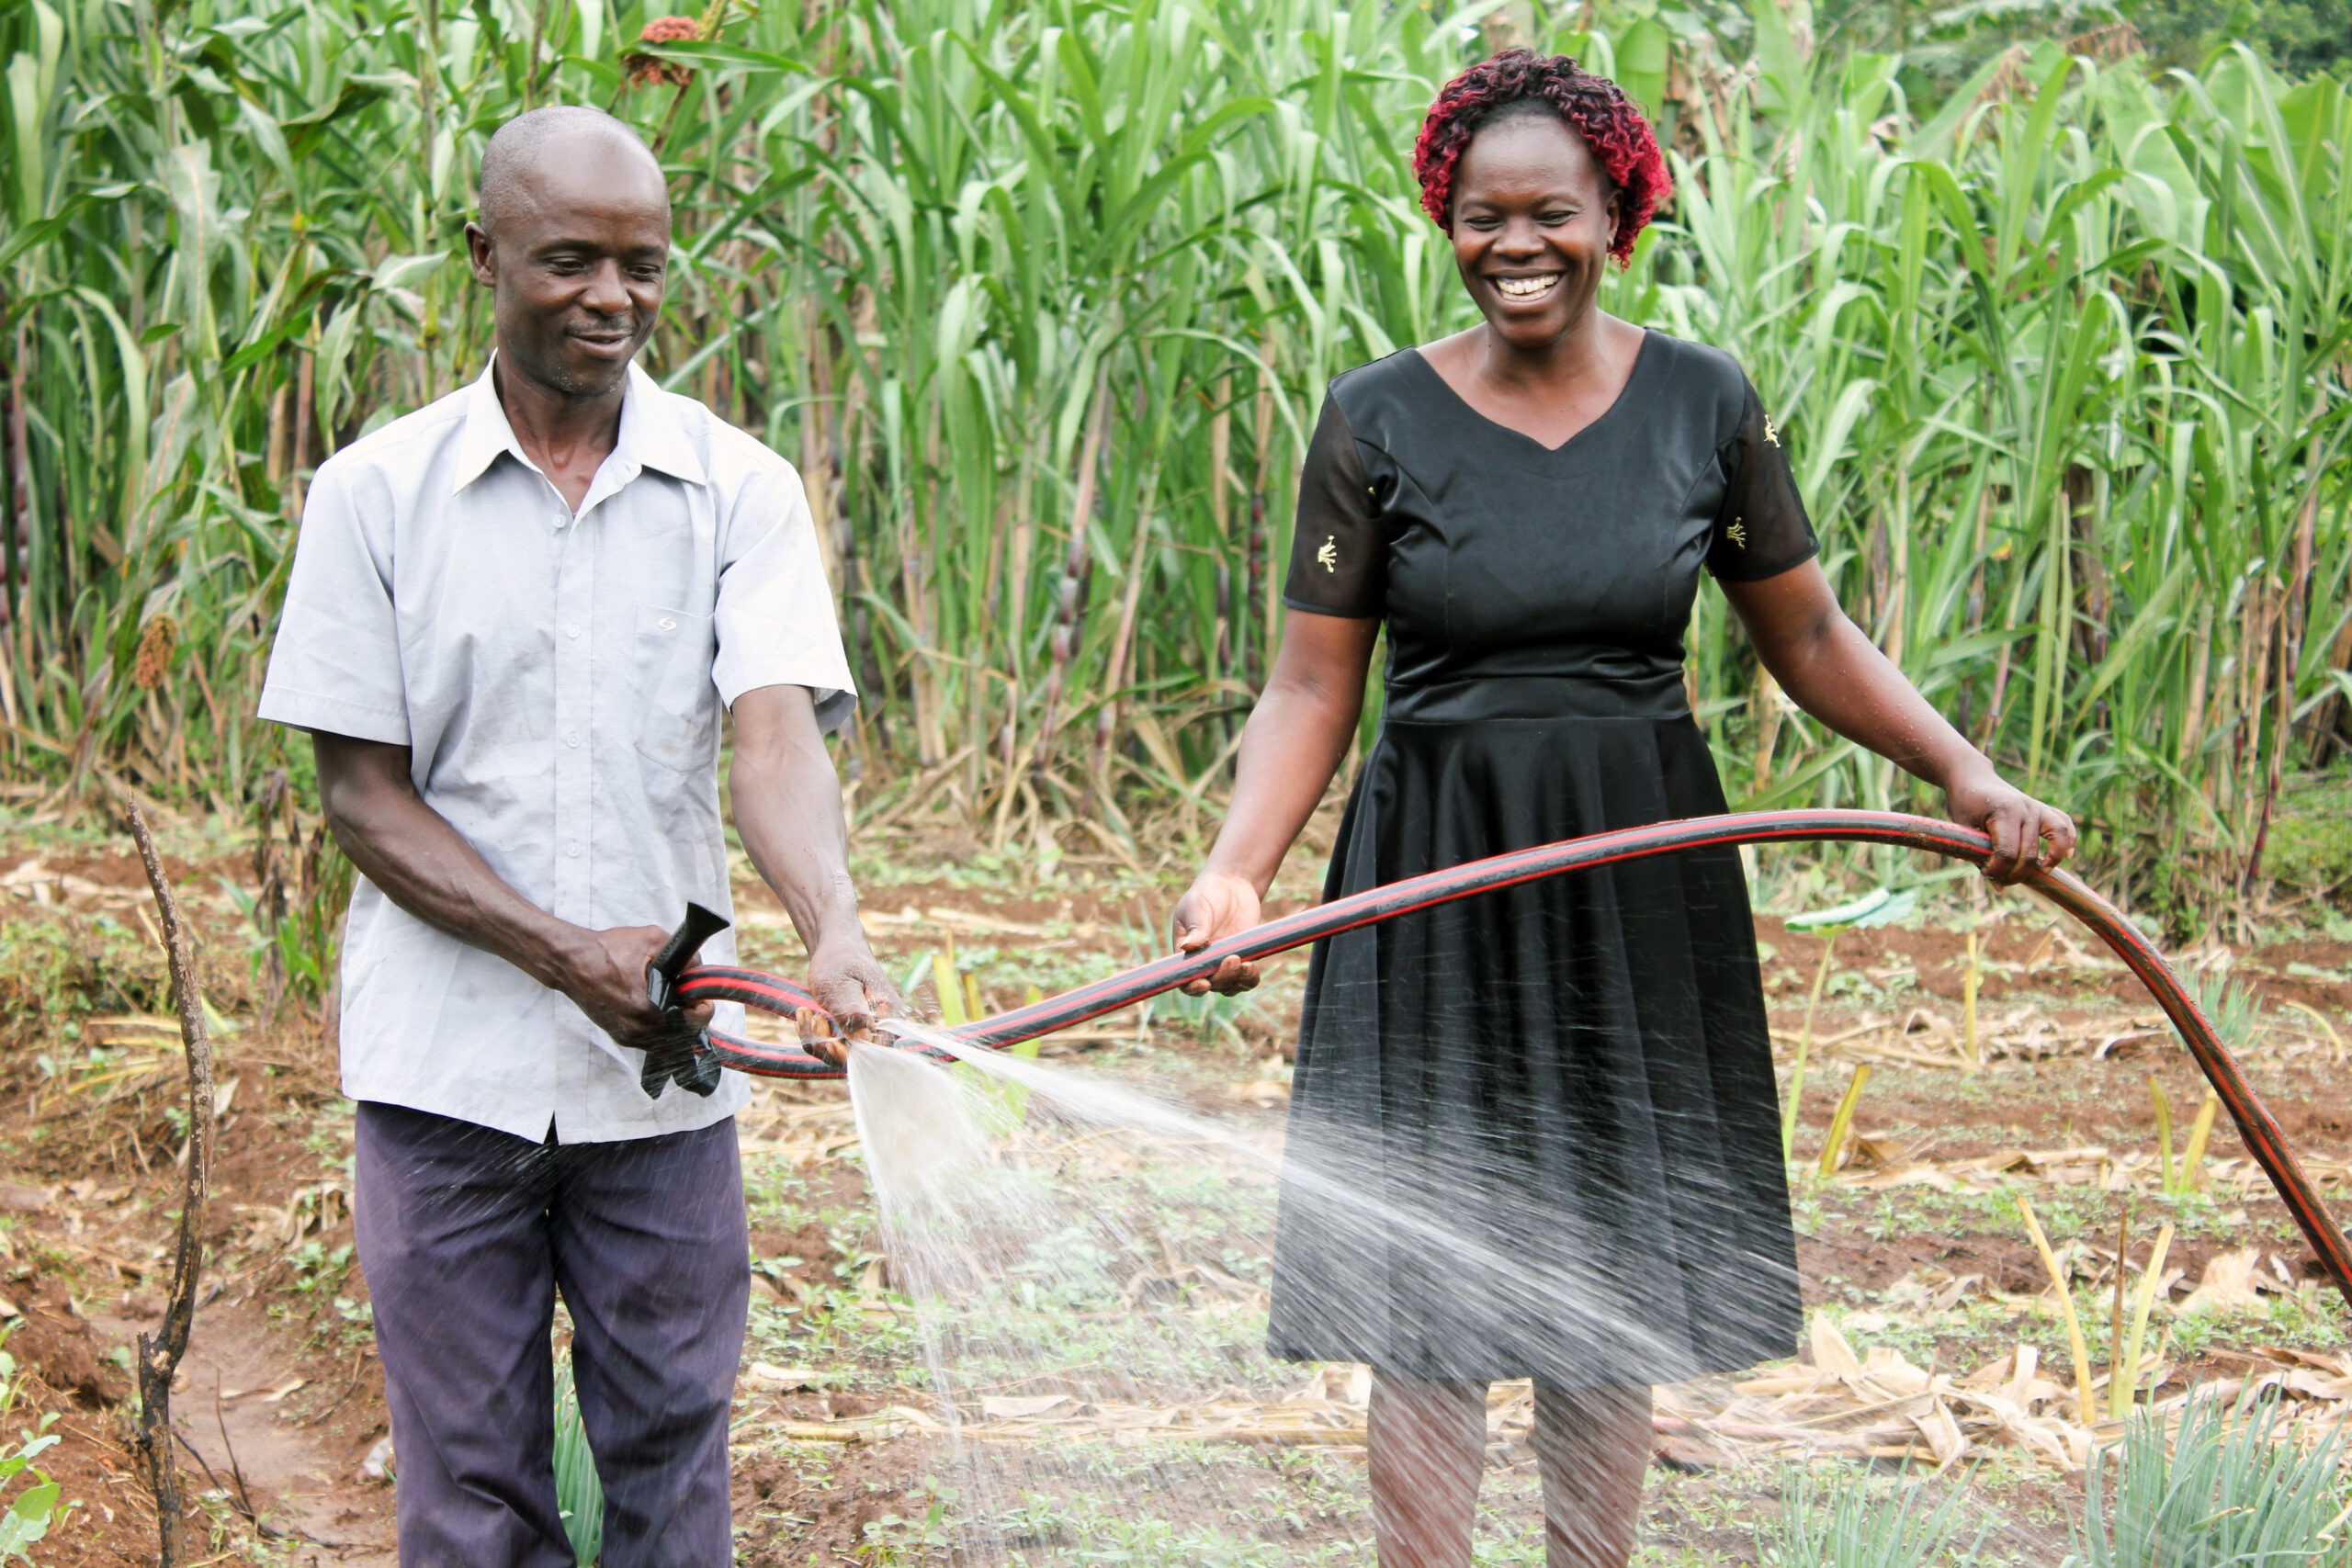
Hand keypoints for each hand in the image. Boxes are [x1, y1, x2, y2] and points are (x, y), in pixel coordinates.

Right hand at [562, 924, 712, 1050]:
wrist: (571, 962)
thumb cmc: (606, 950)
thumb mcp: (652, 940)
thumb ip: (684, 955)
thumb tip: (698, 970)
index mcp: (646, 1011)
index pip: (693, 1024)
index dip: (702, 1007)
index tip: (697, 993)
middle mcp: (636, 1031)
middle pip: (682, 1036)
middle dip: (689, 1015)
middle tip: (686, 995)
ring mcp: (626, 1037)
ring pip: (666, 1042)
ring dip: (675, 1023)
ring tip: (672, 999)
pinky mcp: (618, 1035)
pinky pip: (649, 1040)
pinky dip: (658, 1027)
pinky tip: (656, 1006)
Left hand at [798, 938, 903, 1066]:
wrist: (836, 947)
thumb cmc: (840, 961)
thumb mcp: (840, 986)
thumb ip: (853, 1013)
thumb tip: (865, 1039)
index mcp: (890, 1017)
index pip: (876, 1054)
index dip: (850, 1056)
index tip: (829, 1044)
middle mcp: (882, 1029)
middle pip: (856, 1059)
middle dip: (826, 1045)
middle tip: (810, 1017)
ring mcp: (867, 1032)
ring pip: (840, 1055)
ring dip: (817, 1039)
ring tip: (804, 1012)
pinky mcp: (852, 1032)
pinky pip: (832, 1047)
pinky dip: (815, 1035)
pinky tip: (806, 1015)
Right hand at [1172, 869, 1262, 995]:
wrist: (1234, 883)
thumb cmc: (1207, 893)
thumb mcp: (1197, 907)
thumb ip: (1196, 927)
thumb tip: (1187, 947)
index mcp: (1185, 953)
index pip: (1184, 978)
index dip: (1192, 987)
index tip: (1204, 984)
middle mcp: (1204, 962)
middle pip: (1210, 985)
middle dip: (1221, 978)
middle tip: (1232, 958)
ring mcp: (1224, 962)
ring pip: (1229, 986)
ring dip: (1236, 981)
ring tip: (1245, 964)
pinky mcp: (1244, 958)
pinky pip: (1246, 979)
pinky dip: (1249, 979)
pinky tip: (1252, 967)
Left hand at [1943, 765, 2077, 883]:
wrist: (1973, 779)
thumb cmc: (1966, 805)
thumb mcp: (1964, 830)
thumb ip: (1979, 857)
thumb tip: (2000, 887)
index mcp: (2003, 812)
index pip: (2007, 853)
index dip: (1997, 870)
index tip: (1987, 872)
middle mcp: (2025, 808)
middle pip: (2029, 852)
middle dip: (2015, 873)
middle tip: (2002, 879)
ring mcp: (2037, 807)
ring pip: (2058, 835)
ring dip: (2053, 858)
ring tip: (2042, 871)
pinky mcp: (2044, 808)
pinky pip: (2064, 824)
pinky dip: (2068, 840)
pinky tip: (2068, 855)